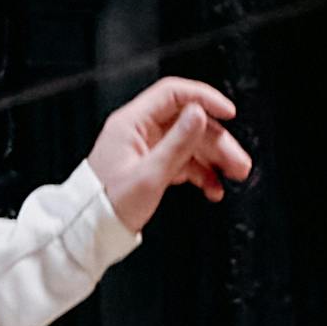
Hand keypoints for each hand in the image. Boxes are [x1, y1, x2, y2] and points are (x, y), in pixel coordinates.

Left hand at [89, 76, 257, 230]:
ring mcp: (146, 149)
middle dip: (217, 141)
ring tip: (234, 176)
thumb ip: (177, 143)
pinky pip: (183, 161)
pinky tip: (213, 187)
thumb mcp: (149, 175)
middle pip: (188, 123)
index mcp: (132, 123)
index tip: (228, 112)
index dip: (204, 98)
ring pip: (190, 144)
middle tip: (238, 161)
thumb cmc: (107, 205)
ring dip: (215, 159)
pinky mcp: (151, 166)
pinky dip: (200, 173)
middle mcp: (139, 131)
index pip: (173, 94)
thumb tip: (200, 113)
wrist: (87, 231)